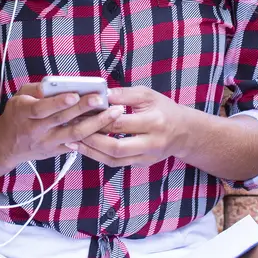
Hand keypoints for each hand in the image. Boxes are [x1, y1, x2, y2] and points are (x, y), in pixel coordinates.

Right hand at [0, 83, 125, 165]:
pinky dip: (94, 136)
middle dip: (84, 109)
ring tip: (114, 113)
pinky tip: (109, 126)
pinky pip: (78, 144)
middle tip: (101, 99)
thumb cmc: (17, 115)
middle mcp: (36, 130)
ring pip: (75, 135)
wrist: (6, 145)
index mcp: (24, 113)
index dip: (58, 102)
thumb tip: (56, 84)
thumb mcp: (18, 97)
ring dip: (96, 124)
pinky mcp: (57, 151)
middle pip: (62, 120)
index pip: (42, 108)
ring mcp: (48, 143)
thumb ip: (35, 89)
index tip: (74, 94)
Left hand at [73, 86, 193, 166]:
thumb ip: (124, 94)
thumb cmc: (164, 109)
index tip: (81, 112)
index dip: (99, 118)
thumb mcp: (148, 95)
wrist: (184, 132)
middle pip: (116, 147)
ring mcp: (146, 157)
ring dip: (92, 152)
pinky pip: (117, 163)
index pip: (120, 123)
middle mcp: (151, 143)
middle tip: (73, 129)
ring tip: (73, 141)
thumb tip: (102, 94)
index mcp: (154, 122)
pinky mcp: (141, 164)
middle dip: (92, 139)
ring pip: (114, 160)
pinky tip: (86, 148)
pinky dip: (99, 156)